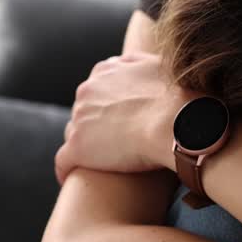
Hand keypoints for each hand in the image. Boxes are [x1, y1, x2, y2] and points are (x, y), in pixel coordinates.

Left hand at [55, 53, 186, 183]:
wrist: (177, 121)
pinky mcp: (78, 149)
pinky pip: (64, 162)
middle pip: (82, 111)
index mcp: (105, 71)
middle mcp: (86, 91)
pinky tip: (72, 178)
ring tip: (97, 162)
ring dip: (84, 146)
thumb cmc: (177, 96)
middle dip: (94, 125)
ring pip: (73, 134)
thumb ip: (140, 63)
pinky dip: (67, 170)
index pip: (96, 90)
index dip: (106, 107)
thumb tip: (137, 65)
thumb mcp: (157, 65)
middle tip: (113, 142)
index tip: (117, 119)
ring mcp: (80, 120)